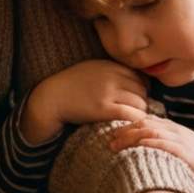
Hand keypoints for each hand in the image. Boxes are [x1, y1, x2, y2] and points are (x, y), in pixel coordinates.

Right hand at [20, 59, 151, 142]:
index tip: (137, 100)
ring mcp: (108, 93)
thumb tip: (135, 81)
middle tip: (136, 113)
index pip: (140, 78)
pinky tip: (130, 126)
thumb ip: (112, 72)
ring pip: (140, 104)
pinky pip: (130, 115)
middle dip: (142, 102)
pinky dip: (135, 121)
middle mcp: (111, 77)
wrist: (52, 98)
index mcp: (110, 66)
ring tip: (132, 121)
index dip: (142, 91)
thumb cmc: (71, 86)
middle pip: (142, 91)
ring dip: (140, 114)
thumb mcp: (92, 70)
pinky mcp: (103, 109)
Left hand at [106, 115, 193, 184]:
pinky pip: (167, 145)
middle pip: (145, 125)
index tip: (112, 133)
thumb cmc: (191, 159)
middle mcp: (173, 130)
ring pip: (153, 132)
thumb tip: (135, 145)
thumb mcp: (175, 145)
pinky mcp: (185, 152)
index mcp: (170, 127)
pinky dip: (152, 143)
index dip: (127, 125)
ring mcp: (180, 140)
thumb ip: (159, 141)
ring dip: (132, 137)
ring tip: (118, 145)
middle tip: (110, 142)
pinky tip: (140, 145)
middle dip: (125, 132)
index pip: (145, 120)